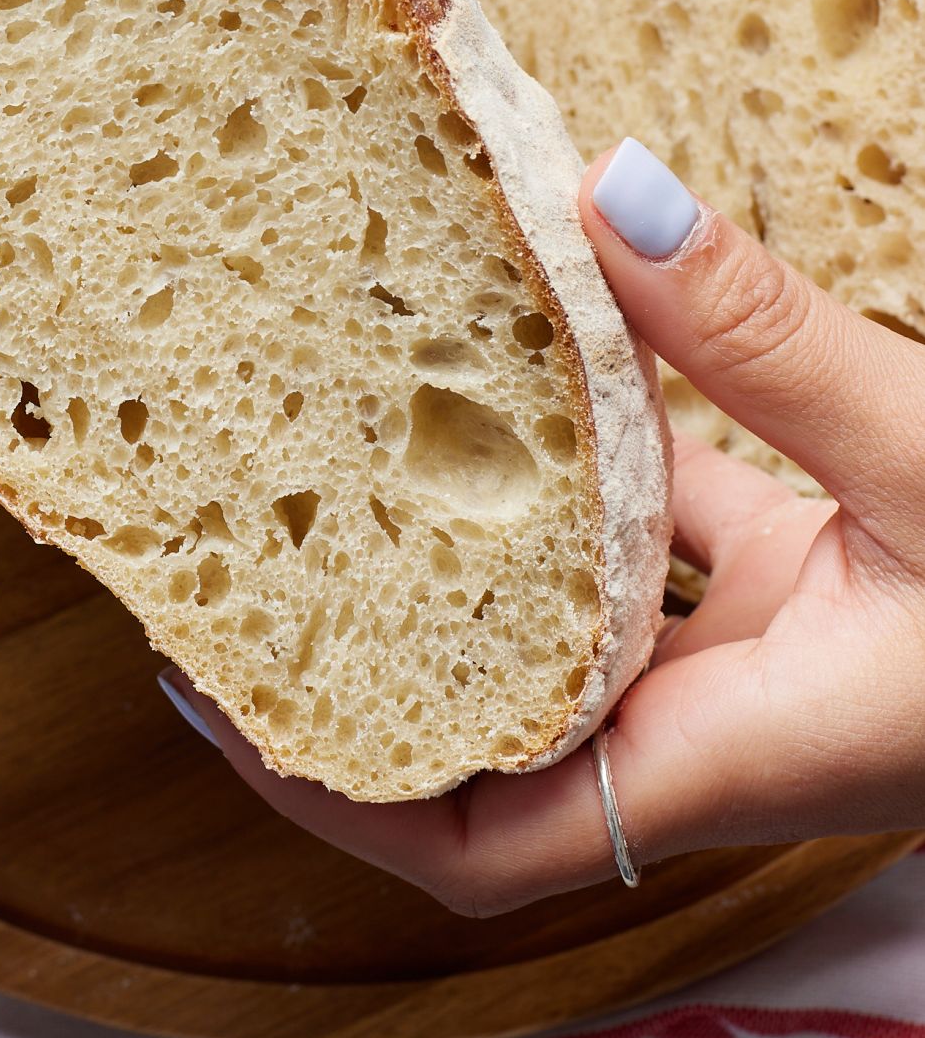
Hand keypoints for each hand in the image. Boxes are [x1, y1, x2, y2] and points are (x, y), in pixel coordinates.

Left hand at [167, 138, 924, 913]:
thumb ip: (783, 346)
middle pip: (492, 720)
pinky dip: (609, 450)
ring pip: (578, 607)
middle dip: (360, 646)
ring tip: (354, 415)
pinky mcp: (827, 570)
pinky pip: (678, 527)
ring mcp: (778, 644)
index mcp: (747, 750)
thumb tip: (621, 200)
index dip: (329, 788)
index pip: (482, 837)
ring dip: (475, 529)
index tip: (210, 697)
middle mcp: (737, 717)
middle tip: (239, 526)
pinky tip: (558, 334)